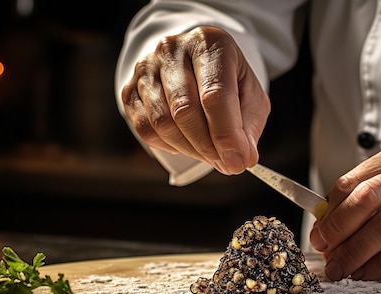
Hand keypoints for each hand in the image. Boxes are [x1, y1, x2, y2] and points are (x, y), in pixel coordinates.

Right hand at [120, 26, 269, 174]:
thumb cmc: (226, 81)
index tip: (238, 162)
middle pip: (185, 110)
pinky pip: (145, 129)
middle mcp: (172, 50)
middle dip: (208, 146)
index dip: (226, 134)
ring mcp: (146, 68)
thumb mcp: (250, 96)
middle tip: (226, 164)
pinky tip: (186, 144)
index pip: (215, 94)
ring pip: (163, 123)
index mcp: (209, 44)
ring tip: (210, 155)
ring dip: (190, 149)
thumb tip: (241, 158)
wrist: (194, 64)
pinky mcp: (130, 90)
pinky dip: (169, 146)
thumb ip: (248, 127)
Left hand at [310, 140, 380, 279]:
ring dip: (357, 252)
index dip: (331, 211)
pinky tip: (369, 273)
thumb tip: (334, 217)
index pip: (354, 181)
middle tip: (323, 253)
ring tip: (340, 270)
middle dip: (338, 231)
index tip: (318, 234)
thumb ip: (380, 184)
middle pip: (367, 201)